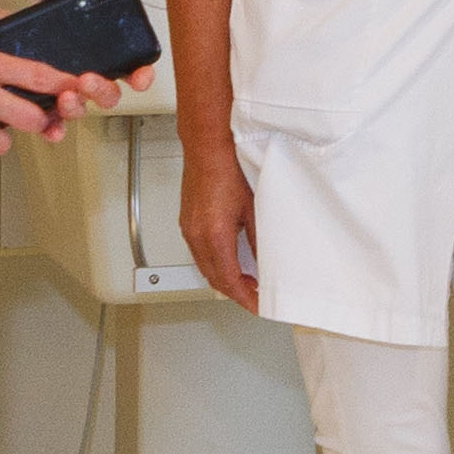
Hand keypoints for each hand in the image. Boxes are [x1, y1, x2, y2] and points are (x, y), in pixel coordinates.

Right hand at [178, 146, 263, 312]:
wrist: (207, 147)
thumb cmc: (228, 169)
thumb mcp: (254, 208)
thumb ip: (259, 238)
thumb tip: (266, 260)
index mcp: (214, 235)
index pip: (229, 279)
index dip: (244, 297)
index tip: (256, 305)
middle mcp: (197, 235)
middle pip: (214, 278)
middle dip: (234, 292)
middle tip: (254, 296)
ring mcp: (189, 229)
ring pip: (204, 267)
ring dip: (223, 278)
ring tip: (244, 281)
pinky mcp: (187, 222)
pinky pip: (198, 253)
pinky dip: (213, 264)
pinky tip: (226, 260)